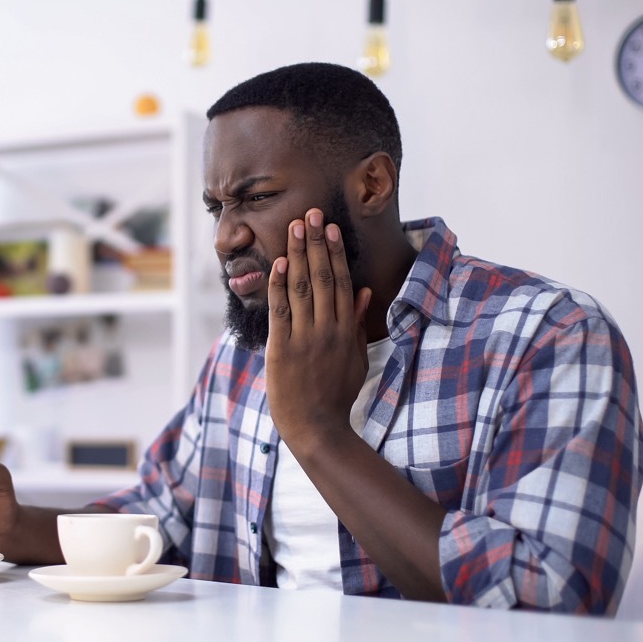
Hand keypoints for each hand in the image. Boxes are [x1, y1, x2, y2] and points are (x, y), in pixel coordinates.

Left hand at [265, 209, 372, 445]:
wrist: (317, 427)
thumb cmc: (336, 394)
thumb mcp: (355, 359)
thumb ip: (356, 323)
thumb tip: (364, 290)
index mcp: (345, 330)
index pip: (342, 282)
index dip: (336, 253)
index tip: (332, 228)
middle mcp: (328, 330)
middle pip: (323, 277)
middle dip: (317, 243)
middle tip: (313, 213)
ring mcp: (305, 338)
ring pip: (302, 288)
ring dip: (298, 254)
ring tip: (296, 226)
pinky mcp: (283, 349)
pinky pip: (281, 310)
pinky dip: (279, 285)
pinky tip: (278, 263)